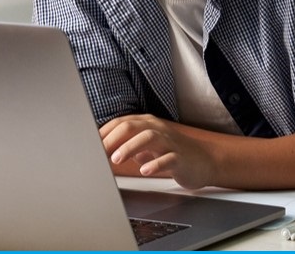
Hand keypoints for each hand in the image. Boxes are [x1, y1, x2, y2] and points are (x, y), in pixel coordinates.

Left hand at [99, 114, 215, 188]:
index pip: (120, 123)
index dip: (103, 133)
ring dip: (130, 147)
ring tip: (117, 159)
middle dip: (112, 139)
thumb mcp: (146, 148)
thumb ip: (126, 146)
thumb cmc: (171, 153)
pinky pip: (168, 158)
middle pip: (131, 126)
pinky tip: (145, 170)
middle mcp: (157, 129)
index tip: (90, 146)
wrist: (205, 161)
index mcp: (146, 124)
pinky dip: (155, 164)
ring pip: (149, 137)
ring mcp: (170, 142)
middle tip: (99, 153)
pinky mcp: (181, 158)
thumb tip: (102, 152)